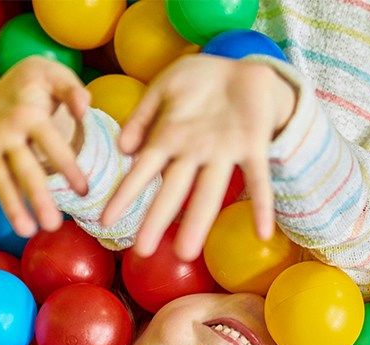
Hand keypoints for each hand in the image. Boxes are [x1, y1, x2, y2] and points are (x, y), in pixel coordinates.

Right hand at [0, 56, 90, 242]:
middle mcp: (5, 133)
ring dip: (11, 208)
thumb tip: (85, 105)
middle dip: (37, 197)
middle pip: (23, 169)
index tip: (84, 190)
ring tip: (27, 232)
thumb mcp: (53, 75)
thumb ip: (72, 90)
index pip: (51, 144)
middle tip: (53, 224)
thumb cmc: (34, 84)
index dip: (68, 167)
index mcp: (28, 115)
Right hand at [103, 54, 295, 259]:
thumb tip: (123, 148)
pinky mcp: (253, 146)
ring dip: (198, 222)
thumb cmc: (199, 81)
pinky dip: (261, 205)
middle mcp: (195, 152)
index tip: (106, 221)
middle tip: (144, 252)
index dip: (126, 194)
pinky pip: (259, 179)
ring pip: (209, 192)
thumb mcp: (164, 88)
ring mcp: (224, 152)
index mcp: (171, 138)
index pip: (143, 171)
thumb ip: (143, 116)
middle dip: (158, 219)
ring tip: (186, 253)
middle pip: (174, 191)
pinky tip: (263, 232)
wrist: (242, 67)